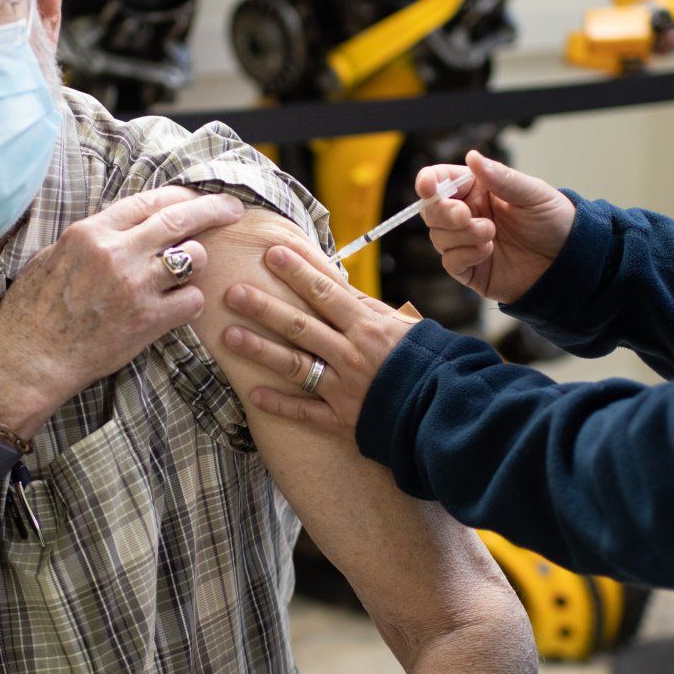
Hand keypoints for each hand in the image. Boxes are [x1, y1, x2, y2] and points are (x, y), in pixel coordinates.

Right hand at [0, 186, 244, 432]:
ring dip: (196, 262)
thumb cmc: (32, 312)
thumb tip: (121, 228)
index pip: (149, 200)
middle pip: (180, 219)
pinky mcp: (148, 321)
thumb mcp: (51, 257)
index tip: (196, 197)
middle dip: (213, 209)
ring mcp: (135, 287)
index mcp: (90, 232)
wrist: (31, 360)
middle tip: (232, 210)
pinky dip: (190, 301)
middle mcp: (116, 253)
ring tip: (186, 272)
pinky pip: (192, 300)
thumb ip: (90, 239)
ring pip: (193, 258)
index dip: (181, 196)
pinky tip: (178, 306)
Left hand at [220, 245, 416, 439]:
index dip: (298, 272)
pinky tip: (252, 393)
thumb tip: (334, 281)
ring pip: (295, 365)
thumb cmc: (423, 362)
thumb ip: (365, 307)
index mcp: (368, 327)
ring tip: (229, 336)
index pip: (326, 293)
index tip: (272, 253)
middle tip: (233, 291)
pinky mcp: (342, 419)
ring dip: (260, 350)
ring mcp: (344, 388)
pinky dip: (279, 404)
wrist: (444, 409)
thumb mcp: (401, 326)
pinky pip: (305, 413)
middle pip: (301, 325)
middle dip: (265, 307)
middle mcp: (352, 354)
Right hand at [420, 149, 577, 304]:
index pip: (440, 180)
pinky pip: (450, 261)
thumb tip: (472, 156)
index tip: (429, 187)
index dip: (428, 182)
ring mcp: (466, 242)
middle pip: (431, 211)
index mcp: (477, 189)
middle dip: (443, 212)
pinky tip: (487, 250)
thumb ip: (501, 178)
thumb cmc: (553, 221)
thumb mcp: (533, 194)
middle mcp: (467, 214)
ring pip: (438, 236)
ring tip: (491, 234)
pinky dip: (465, 254)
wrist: (569, 260)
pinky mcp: (470, 268)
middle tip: (465, 215)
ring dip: (461, 234)